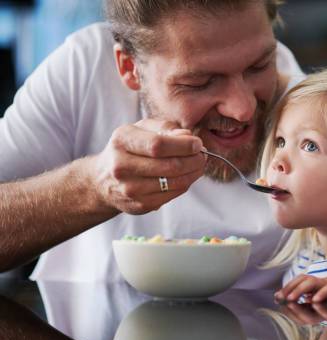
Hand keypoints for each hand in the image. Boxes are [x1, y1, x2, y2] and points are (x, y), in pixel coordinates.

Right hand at [90, 118, 205, 213]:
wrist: (103, 179)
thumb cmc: (128, 148)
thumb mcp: (141, 129)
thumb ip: (166, 128)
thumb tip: (188, 136)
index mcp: (122, 141)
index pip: (158, 145)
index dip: (183, 145)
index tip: (197, 143)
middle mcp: (122, 166)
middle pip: (170, 166)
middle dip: (194, 160)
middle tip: (202, 155)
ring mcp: (130, 188)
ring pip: (175, 182)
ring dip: (194, 173)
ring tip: (198, 164)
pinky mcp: (140, 205)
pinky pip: (173, 194)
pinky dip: (185, 184)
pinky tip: (187, 176)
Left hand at [274, 270, 326, 302]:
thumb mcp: (325, 293)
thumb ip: (314, 295)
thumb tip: (303, 300)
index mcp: (316, 282)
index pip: (298, 282)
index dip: (287, 288)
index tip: (276, 296)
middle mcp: (320, 280)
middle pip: (301, 280)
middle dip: (289, 288)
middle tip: (279, 297)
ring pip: (311, 283)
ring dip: (299, 290)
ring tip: (290, 299)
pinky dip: (321, 294)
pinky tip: (313, 301)